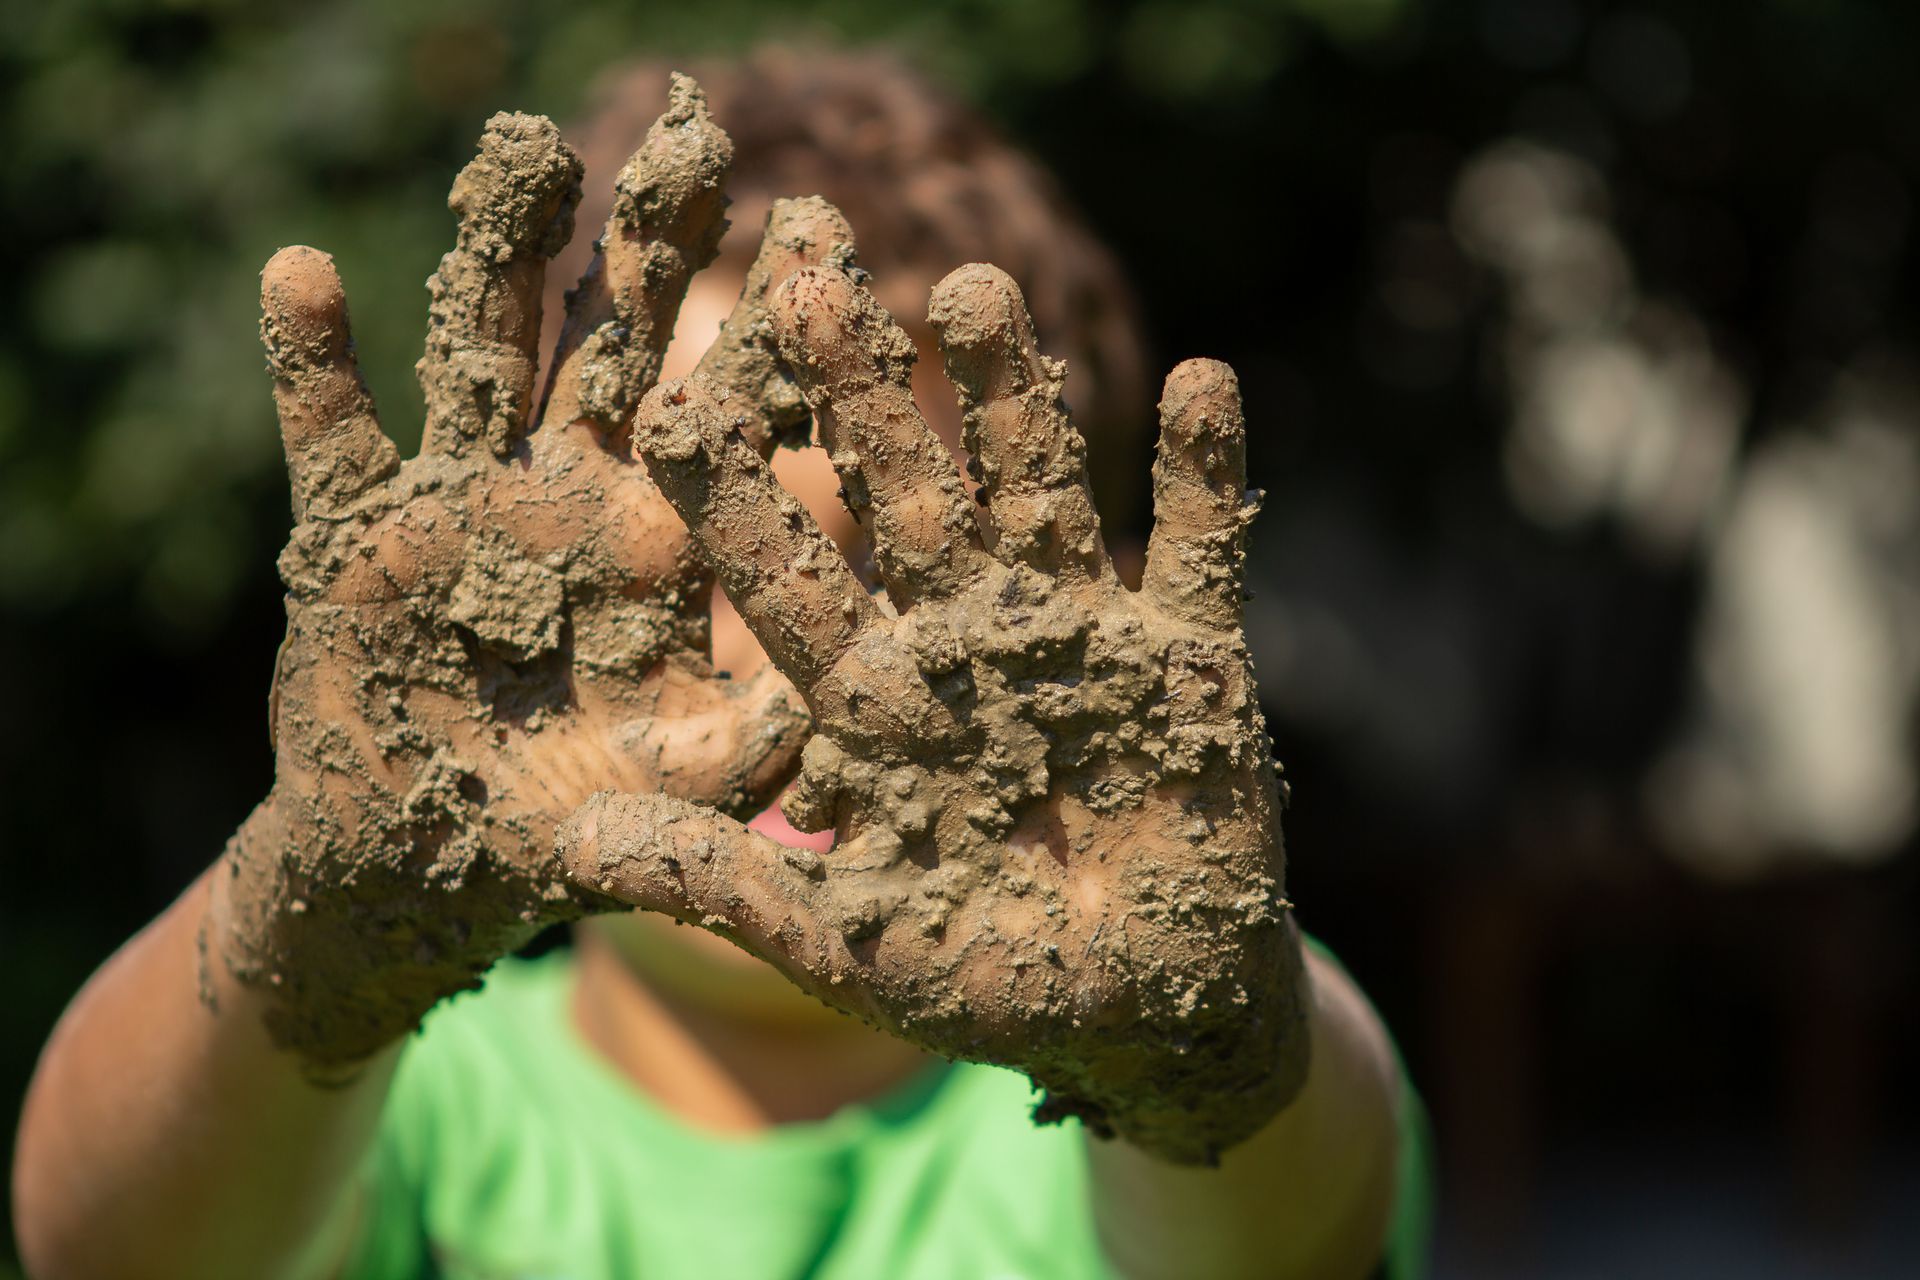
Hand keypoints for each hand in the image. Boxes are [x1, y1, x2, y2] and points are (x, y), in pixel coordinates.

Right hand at [218, 78, 852, 1072]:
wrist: (422, 856)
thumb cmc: (570, 822)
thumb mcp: (676, 789)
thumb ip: (752, 750)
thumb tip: (845, 709)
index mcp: (660, 537)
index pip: (727, 410)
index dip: (773, 327)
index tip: (822, 229)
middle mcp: (567, 491)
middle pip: (617, 344)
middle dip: (653, 246)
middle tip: (696, 132)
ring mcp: (461, 497)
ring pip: (483, 354)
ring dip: (498, 255)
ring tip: (526, 146)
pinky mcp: (355, 531)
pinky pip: (329, 437)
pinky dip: (312, 367)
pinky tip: (302, 274)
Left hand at [560, 261, 1309, 1163]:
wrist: (1142, 1011)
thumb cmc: (983, 977)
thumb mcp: (842, 940)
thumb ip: (722, 884)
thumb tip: (575, 838)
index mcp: (873, 699)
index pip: (789, 580)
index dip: (734, 499)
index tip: (667, 407)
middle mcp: (965, 639)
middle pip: (906, 498)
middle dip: (862, 396)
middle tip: (811, 278)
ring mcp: (1077, 637)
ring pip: (1038, 494)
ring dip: (1010, 399)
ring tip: (970, 285)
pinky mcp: (1191, 659)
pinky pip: (1200, 552)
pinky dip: (1202, 477)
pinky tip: (1202, 377)